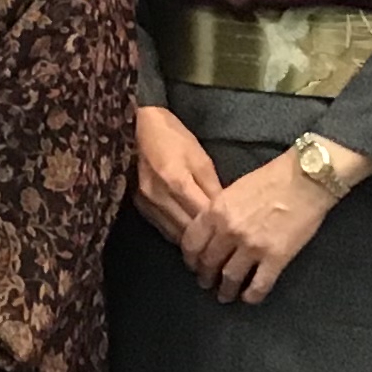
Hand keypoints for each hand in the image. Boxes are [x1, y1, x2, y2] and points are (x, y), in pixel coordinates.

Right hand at [134, 104, 222, 241]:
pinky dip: (179, 235)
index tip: (235, 232)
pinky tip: (191, 236)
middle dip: (208, 239)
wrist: (136, 127)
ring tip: (211, 244)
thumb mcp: (200, 157)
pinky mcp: (139, 207)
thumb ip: (212, 187)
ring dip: (193, 242)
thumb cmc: (173, 137)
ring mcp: (146, 204)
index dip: (221, 228)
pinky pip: (164, 230)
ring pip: (175, 236)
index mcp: (177, 181)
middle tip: (226, 243)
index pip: (203, 216)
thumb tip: (226, 213)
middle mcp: (159, 197)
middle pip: (189, 231)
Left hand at [179, 149, 342, 304]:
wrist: (306, 178)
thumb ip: (219, 211)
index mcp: (216, 211)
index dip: (190, 259)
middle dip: (205, 277)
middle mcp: (229, 231)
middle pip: (208, 263)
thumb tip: (212, 230)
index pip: (191, 243)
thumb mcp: (234, 189)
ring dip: (225, 290)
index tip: (193, 265)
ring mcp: (252, 246)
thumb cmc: (271, 178)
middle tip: (207, 283)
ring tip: (225, 295)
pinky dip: (252, 296)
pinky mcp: (276, 257)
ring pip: (230, 277)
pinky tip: (249, 298)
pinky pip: (259, 285)